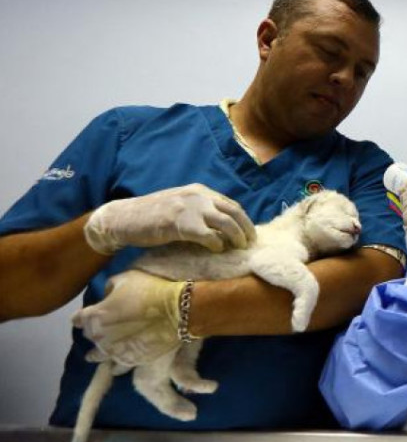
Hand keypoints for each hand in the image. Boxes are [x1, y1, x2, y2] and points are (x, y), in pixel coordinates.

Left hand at [71, 270, 185, 366]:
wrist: (179, 311)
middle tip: (98, 330)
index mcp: (94, 316)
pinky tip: (115, 368)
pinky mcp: (132, 361)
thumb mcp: (125, 279)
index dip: (80, 317)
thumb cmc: (151, 290)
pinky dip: (116, 365)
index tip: (81, 318)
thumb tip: (107, 297)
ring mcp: (115, 351)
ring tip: (94, 357)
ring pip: (99, 356)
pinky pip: (118, 367)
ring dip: (97, 354)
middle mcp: (99, 336)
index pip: (78, 319)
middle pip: (89, 336)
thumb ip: (109, 288)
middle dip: (92, 332)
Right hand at [84, 183, 254, 254]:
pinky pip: (209, 235)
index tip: (248, 234)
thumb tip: (222, 228)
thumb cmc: (150, 217)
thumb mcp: (179, 206)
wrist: (122, 218)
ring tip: (238, 249)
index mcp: (199, 191)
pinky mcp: (180, 224)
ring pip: (227, 222)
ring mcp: (189, 208)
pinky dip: (217, 244)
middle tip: (250, 244)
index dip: (243, 220)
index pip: (231, 204)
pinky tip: (216, 250)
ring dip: (237, 237)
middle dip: (247, 229)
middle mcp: (197, 196)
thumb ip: (199, 211)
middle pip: (235, 212)